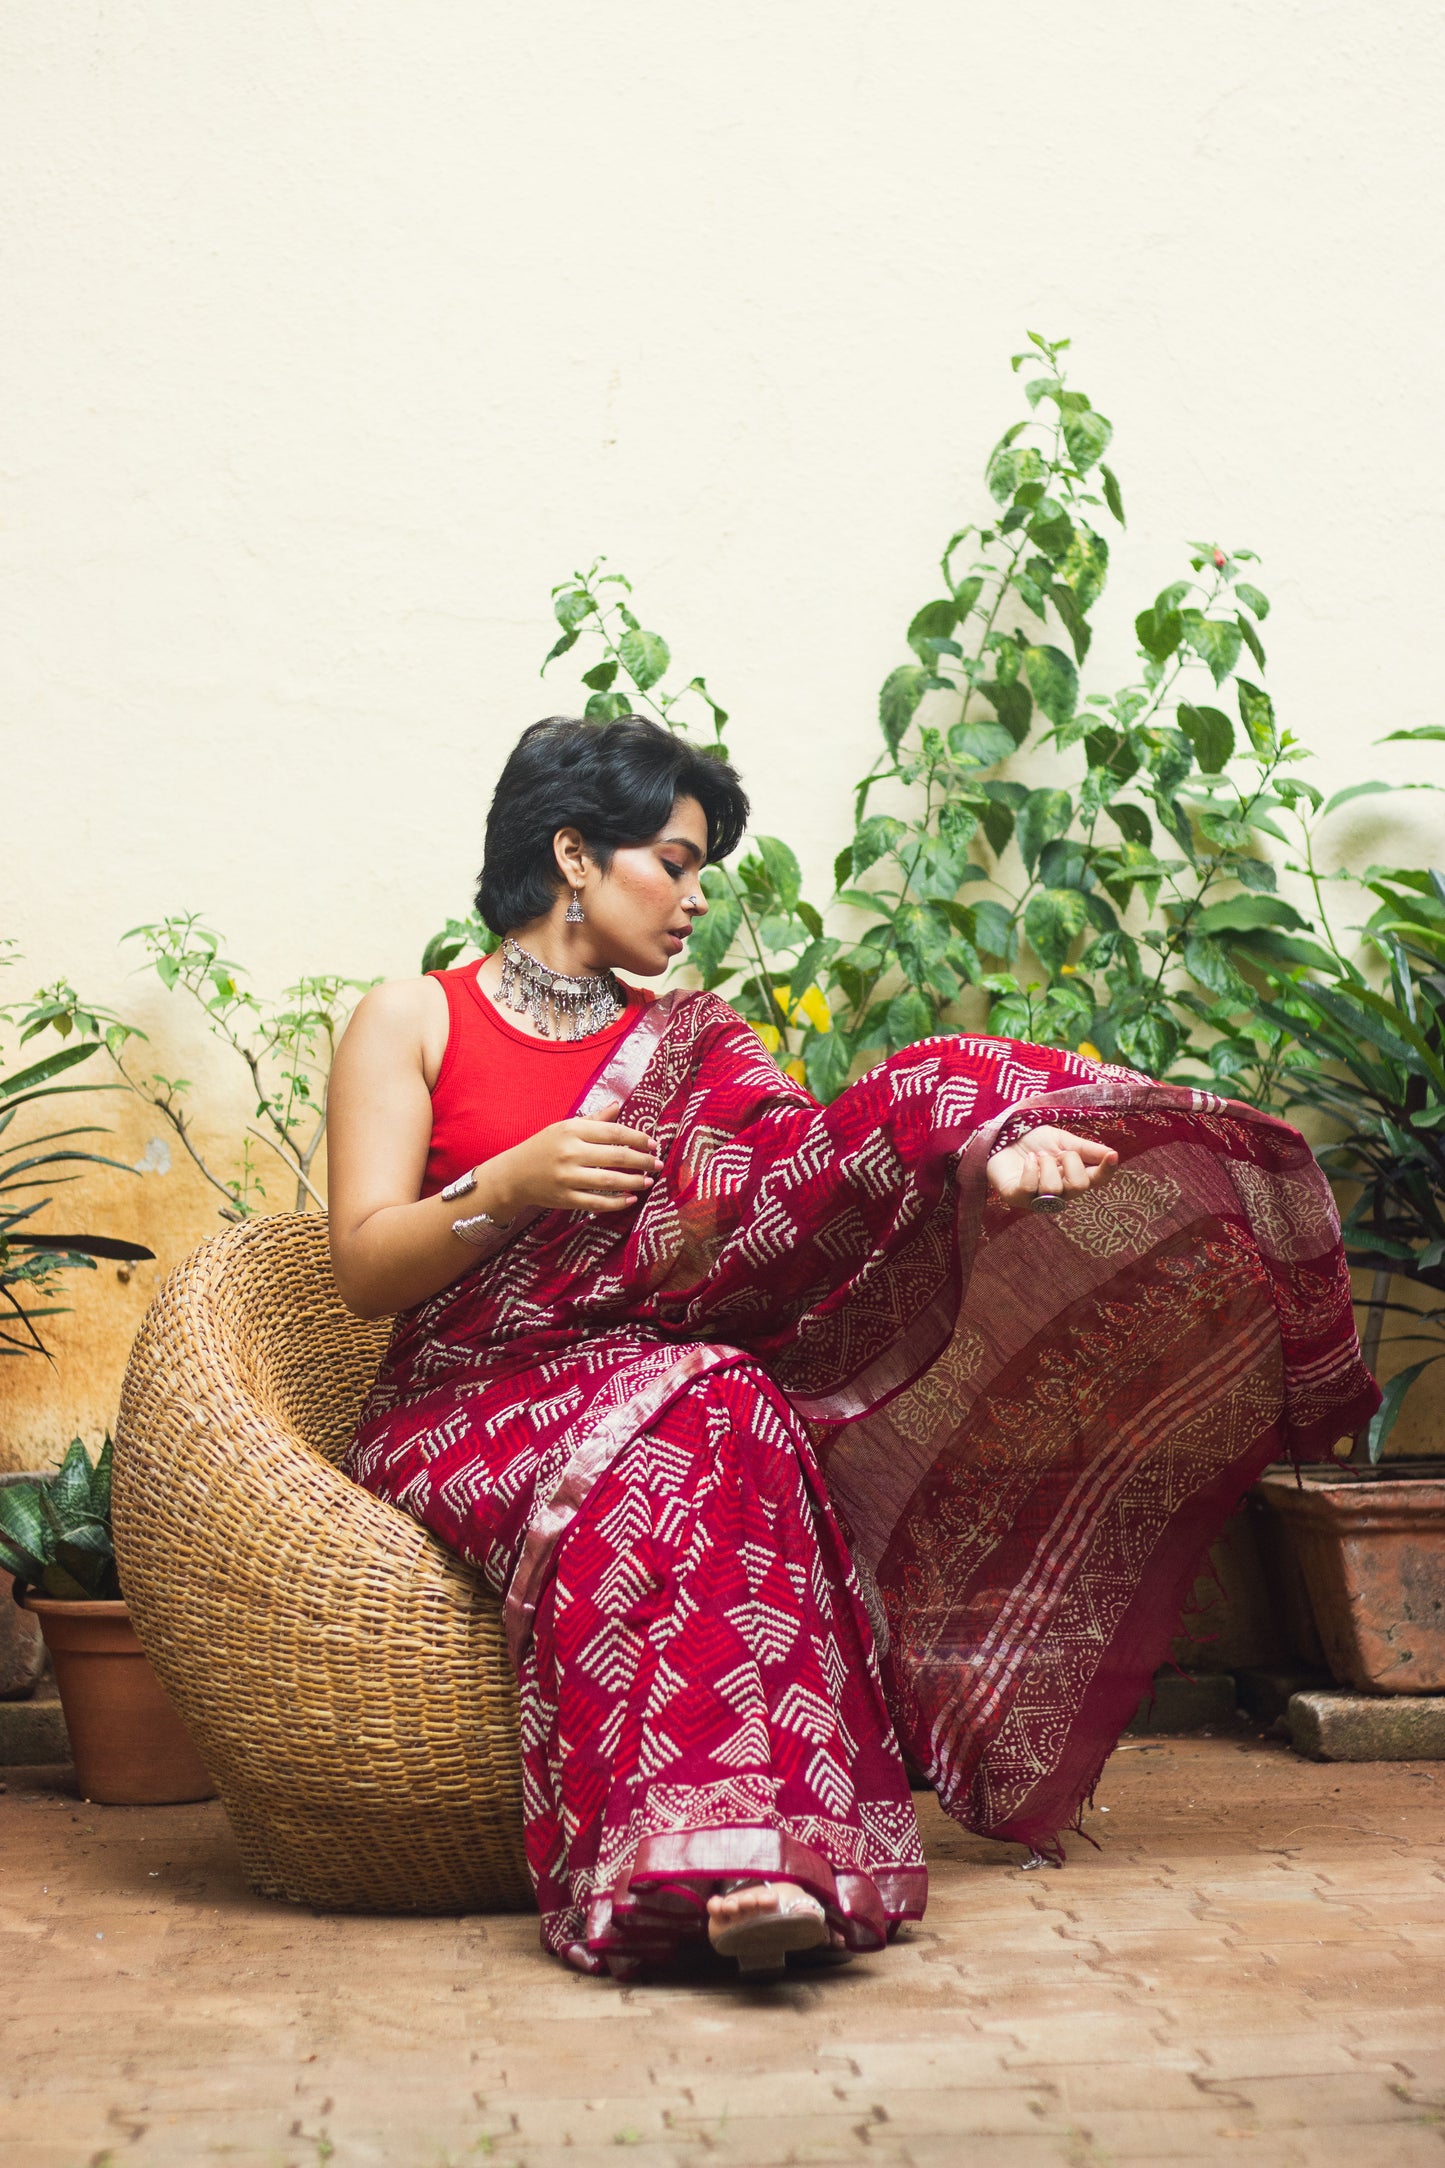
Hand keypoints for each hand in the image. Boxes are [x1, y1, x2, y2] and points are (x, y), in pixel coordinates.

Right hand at [479, 1099, 661, 1219]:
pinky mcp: (565, 1199)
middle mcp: (570, 1153)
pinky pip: (597, 1202)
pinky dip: (617, 1202)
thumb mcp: (565, 1127)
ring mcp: (567, 1177)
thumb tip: (618, 1106)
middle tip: (658, 1164)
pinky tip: (631, 1199)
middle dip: (642, 1161)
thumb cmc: (543, 1147)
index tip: (653, 1143)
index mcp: (572, 1130)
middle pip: (616, 1156)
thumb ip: (594, 1120)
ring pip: (609, 1180)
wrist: (513, 1175)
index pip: (614, 1132)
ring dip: (634, 1181)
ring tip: (648, 1181)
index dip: (638, 1138)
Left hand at [985, 1125, 1117, 1210]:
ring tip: (1037, 1157)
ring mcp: (1037, 1199)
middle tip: (1055, 1153)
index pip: (1097, 1180)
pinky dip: (1031, 1168)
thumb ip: (1086, 1149)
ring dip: (1046, 1164)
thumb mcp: (1063, 1140)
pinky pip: (1031, 1188)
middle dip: (1069, 1162)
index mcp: (1073, 1178)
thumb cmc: (1033, 1142)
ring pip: (1054, 1188)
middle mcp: (1059, 1194)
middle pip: (1079, 1187)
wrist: (1002, 1136)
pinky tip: (1028, 1160)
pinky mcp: (1016, 1198)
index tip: (1112, 1156)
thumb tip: (1112, 1154)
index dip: (1107, 1171)